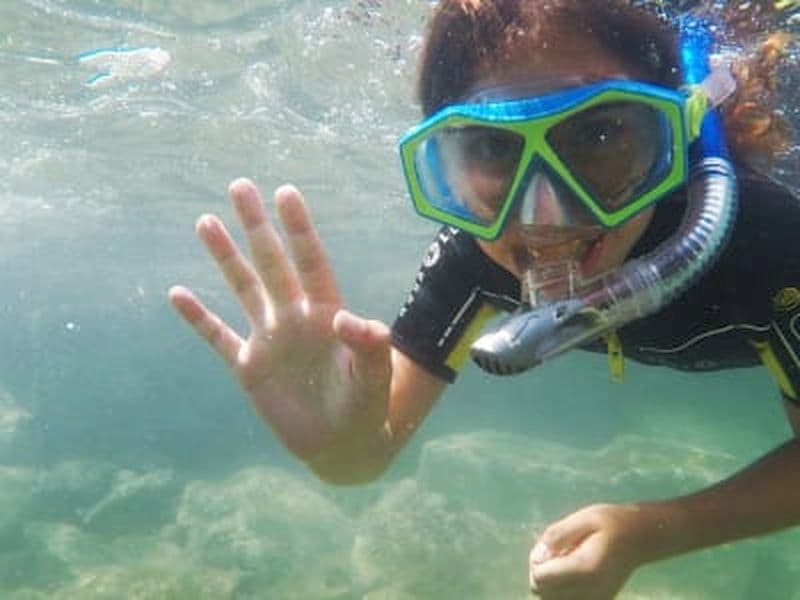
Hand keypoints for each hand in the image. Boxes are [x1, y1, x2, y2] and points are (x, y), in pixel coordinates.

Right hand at [169, 179, 391, 467]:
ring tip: (206, 221)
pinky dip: (199, 318)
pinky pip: (218, 337)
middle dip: (256, 226)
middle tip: (240, 185)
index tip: (286, 192)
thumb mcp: (374, 379)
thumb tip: (348, 318)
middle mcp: (293, 317)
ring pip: (243, 289)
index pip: (311, 262)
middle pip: (272, 263)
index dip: (299, 229)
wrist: (342, 444)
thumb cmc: (366, 408)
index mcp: (326, 313)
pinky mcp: (249, 367)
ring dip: (225, 257)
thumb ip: (370, 349)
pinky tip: (177, 294)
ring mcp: (269, 339)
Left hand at [529, 503, 643, 599]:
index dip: (536, 561)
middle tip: (555, 551)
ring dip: (549, 582)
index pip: (541, 578)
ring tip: (563, 561)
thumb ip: (557, 536)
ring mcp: (596, 599)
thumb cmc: (611, 522)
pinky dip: (561, 590)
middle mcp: (591, 591)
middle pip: (543, 593)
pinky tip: (571, 571)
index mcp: (586, 568)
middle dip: (540, 573)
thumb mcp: (582, 518)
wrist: (641, 537)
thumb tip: (537, 557)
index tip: (549, 546)